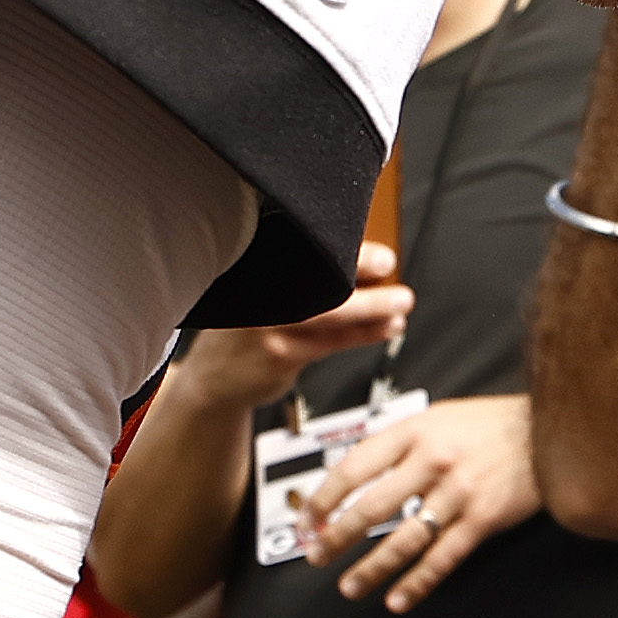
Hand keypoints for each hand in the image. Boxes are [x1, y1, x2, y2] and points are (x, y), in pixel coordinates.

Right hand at [167, 240, 408, 411]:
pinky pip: (332, 340)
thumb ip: (298, 271)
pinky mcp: (280, 353)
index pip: (297, 244)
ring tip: (400, 302)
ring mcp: (267, 324)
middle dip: (358, 267)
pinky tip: (385, 327)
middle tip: (387, 263)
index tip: (368, 245)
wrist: (216, 378)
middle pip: (315, 275)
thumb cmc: (248, 326)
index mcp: (252, 265)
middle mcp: (258, 291)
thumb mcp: (260, 289)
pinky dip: (365, 333)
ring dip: (373, 306)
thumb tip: (359, 254)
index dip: (337, 239)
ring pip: (330, 311)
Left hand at [302, 392, 538, 610]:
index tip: (309, 518)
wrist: (548, 431)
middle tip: (318, 555)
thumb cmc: (490, 425)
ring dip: (372, 568)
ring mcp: (458, 492)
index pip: (355, 465)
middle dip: (338, 536)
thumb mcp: (437, 417)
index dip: (325, 496)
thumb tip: (356, 470)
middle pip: (372, 506)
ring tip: (350, 586)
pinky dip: (418, 582)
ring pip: (404, 539)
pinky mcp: (482, 519)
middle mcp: (433, 461)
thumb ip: (398, 441)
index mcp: (415, 431)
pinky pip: (443, 557)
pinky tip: (398, 598)